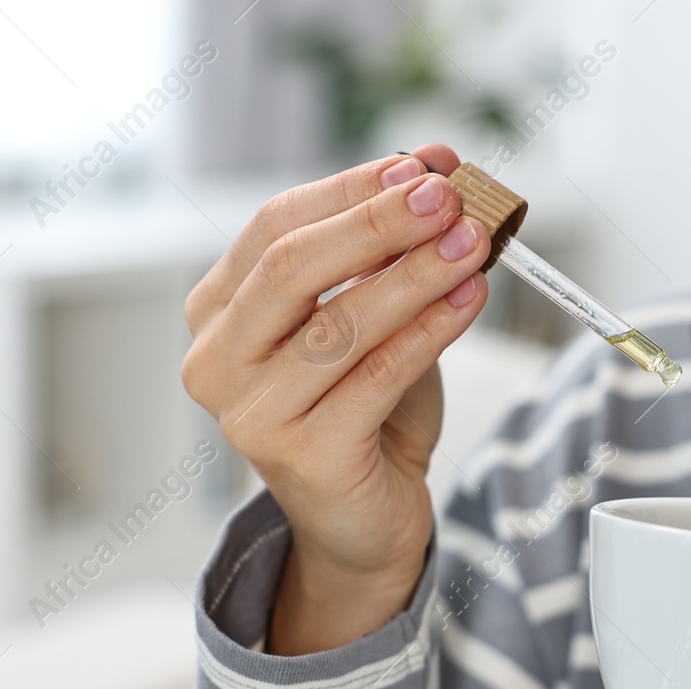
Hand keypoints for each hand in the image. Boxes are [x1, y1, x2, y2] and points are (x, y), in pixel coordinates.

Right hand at [180, 145, 490, 653]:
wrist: (365, 521)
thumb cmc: (366, 412)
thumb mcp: (372, 319)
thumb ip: (388, 252)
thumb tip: (433, 166)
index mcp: (217, 313)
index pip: (275, 226)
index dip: (351, 189)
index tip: (422, 166)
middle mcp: (216, 362)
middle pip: (292, 267)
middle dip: (378, 223)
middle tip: (449, 197)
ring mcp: (250, 415)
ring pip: (338, 322)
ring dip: (415, 274)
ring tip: (474, 243)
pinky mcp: (303, 457)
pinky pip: (376, 376)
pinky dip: (431, 330)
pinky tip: (470, 299)